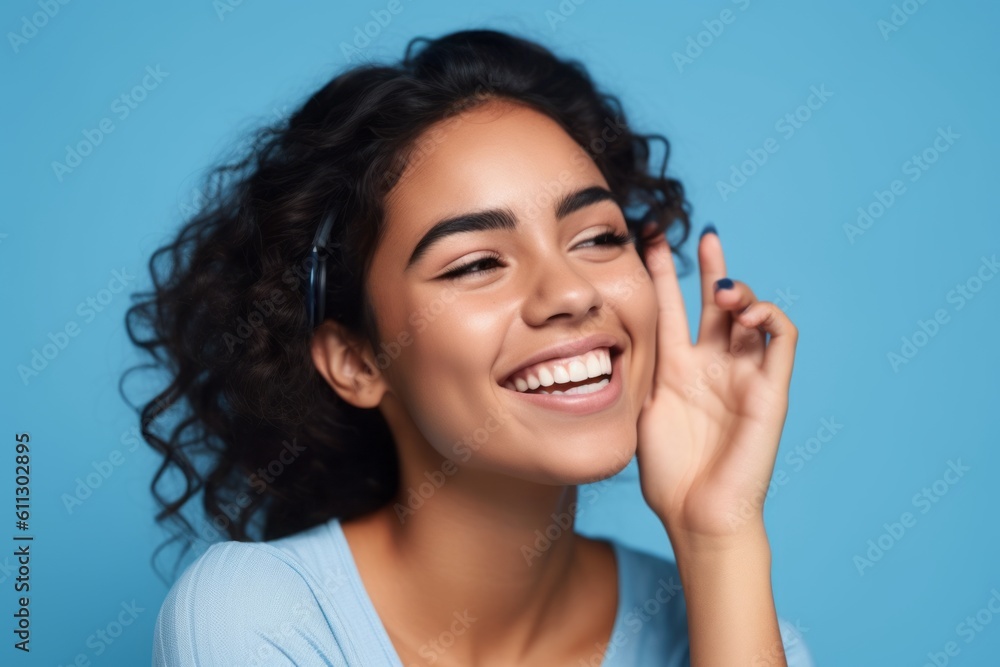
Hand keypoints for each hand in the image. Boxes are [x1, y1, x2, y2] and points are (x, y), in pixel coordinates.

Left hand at [635, 224, 797, 546]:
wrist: (696, 513)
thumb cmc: (667, 471)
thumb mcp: (642, 408)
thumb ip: (643, 367)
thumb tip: (619, 329)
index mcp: (677, 368)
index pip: (671, 306)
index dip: (662, 273)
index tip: (648, 237)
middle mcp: (713, 365)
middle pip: (718, 303)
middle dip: (713, 267)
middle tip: (703, 236)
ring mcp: (743, 375)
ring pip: (753, 315)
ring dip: (742, 292)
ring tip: (724, 292)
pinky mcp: (772, 389)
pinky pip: (783, 340)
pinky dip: (772, 317)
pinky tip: (748, 314)